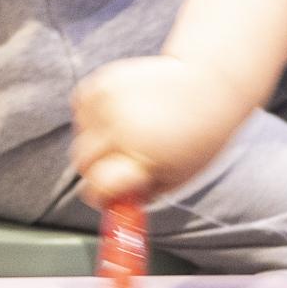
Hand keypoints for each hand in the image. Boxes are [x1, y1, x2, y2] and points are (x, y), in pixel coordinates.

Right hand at [72, 55, 249, 208]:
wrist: (208, 83)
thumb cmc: (199, 135)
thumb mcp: (178, 177)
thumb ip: (144, 193)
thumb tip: (115, 205)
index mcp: (141, 155)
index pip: (97, 186)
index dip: (101, 195)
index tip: (108, 194)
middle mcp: (120, 127)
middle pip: (81, 162)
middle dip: (95, 170)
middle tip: (116, 164)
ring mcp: (108, 102)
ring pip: (78, 135)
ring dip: (92, 140)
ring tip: (121, 134)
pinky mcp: (103, 81)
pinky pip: (80, 106)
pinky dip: (91, 114)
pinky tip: (115, 115)